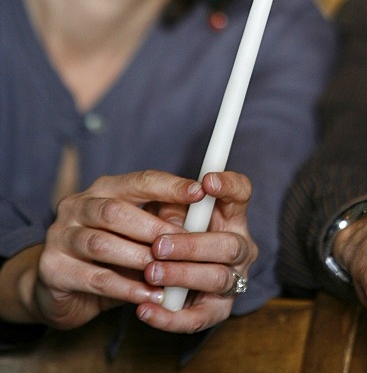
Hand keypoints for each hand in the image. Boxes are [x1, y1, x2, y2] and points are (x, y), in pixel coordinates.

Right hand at [0, 169, 255, 335]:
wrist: (59, 286)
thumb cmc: (110, 255)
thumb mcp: (136, 232)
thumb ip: (160, 221)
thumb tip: (204, 215)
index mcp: (103, 189)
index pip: (139, 180)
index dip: (170, 185)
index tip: (200, 192)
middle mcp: (78, 206)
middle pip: (116, 211)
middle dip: (152, 228)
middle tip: (181, 244)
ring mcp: (61, 236)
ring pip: (102, 244)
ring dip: (138, 259)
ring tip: (166, 273)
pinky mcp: (53, 269)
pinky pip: (94, 277)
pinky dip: (125, 287)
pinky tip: (147, 294)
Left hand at [138, 170, 257, 332]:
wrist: (164, 275)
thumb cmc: (167, 231)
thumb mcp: (168, 211)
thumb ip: (171, 208)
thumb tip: (167, 215)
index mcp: (231, 216)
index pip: (241, 194)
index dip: (229, 186)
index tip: (207, 181)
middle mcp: (239, 247)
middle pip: (229, 245)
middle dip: (193, 245)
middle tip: (159, 245)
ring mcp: (233, 280)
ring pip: (217, 278)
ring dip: (182, 276)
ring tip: (151, 273)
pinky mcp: (216, 311)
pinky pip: (197, 318)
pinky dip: (170, 317)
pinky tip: (145, 310)